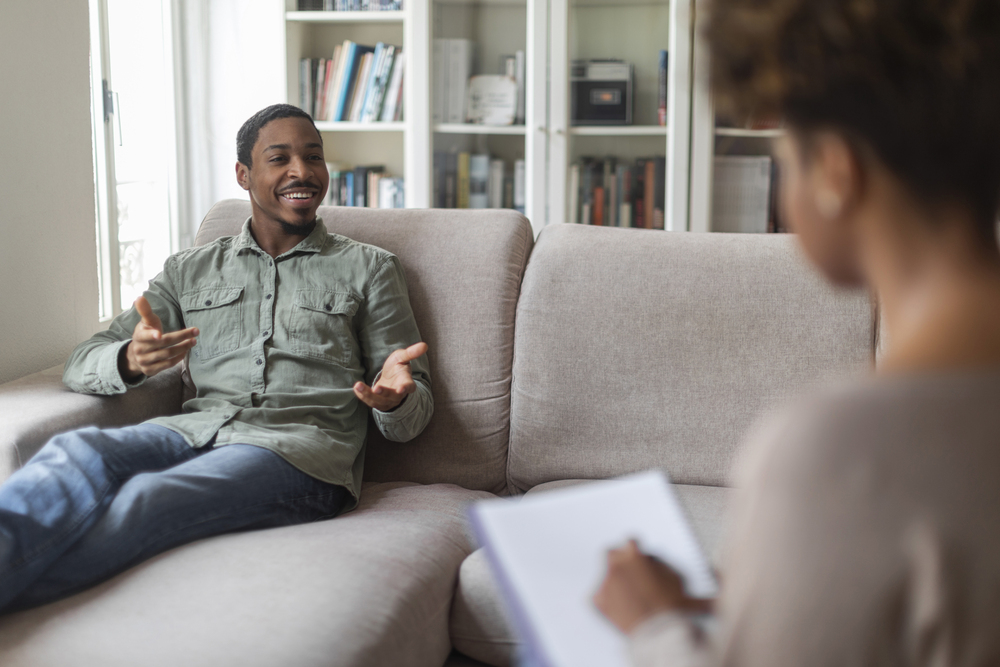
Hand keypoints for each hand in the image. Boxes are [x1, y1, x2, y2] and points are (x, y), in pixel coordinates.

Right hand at [122, 296, 198, 379]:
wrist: (136, 355)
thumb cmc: (146, 334)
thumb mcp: (146, 322)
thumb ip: (145, 311)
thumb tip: (140, 297)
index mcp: (139, 336)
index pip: (145, 336)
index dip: (151, 335)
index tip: (159, 334)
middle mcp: (140, 350)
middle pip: (163, 343)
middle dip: (181, 337)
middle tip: (195, 331)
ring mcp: (145, 361)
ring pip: (167, 355)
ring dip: (183, 348)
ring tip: (193, 341)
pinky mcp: (150, 371)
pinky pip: (167, 365)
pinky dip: (178, 358)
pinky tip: (186, 351)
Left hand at [353, 342, 427, 411]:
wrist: (390, 380)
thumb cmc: (397, 368)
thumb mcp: (403, 358)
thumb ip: (411, 353)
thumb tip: (425, 345)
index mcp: (406, 383)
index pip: (408, 387)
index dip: (406, 388)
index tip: (402, 388)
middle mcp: (397, 394)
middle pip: (392, 396)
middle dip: (385, 393)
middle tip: (377, 389)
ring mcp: (386, 400)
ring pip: (378, 401)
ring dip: (368, 394)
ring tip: (359, 386)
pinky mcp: (376, 402)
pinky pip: (369, 401)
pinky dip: (362, 395)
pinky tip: (357, 388)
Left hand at [593, 539, 713, 634]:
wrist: (657, 632)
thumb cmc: (671, 609)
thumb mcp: (686, 590)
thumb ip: (689, 579)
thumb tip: (718, 577)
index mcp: (635, 555)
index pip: (631, 541)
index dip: (635, 548)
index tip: (637, 553)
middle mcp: (618, 564)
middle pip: (612, 554)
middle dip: (620, 560)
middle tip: (630, 572)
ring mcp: (607, 581)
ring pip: (605, 574)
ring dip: (613, 580)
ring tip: (625, 592)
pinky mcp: (600, 599)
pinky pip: (598, 596)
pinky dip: (606, 601)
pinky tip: (616, 606)